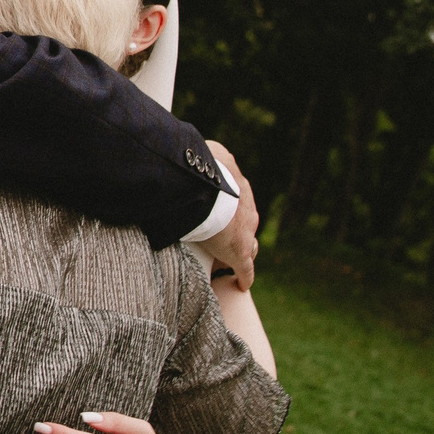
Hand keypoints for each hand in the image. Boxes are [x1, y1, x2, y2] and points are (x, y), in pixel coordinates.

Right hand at [197, 138, 258, 290]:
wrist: (205, 190)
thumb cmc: (201, 171)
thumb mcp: (205, 155)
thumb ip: (201, 156)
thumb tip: (184, 150)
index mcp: (239, 189)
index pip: (239, 204)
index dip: (230, 213)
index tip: (222, 219)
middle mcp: (247, 210)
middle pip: (248, 225)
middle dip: (239, 232)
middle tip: (226, 239)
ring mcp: (246, 232)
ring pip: (249, 245)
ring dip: (241, 251)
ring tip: (231, 260)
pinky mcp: (240, 253)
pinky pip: (245, 269)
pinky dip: (244, 276)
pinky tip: (241, 283)